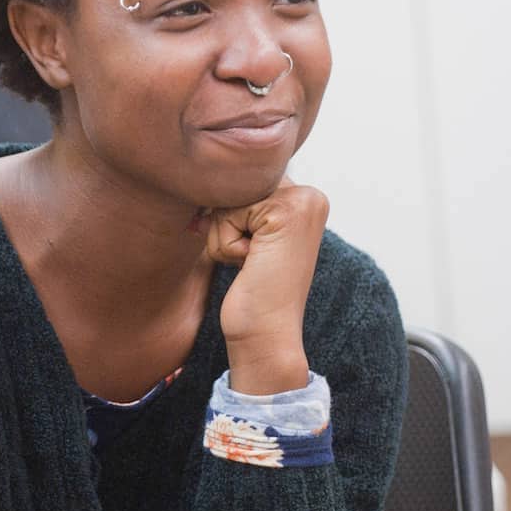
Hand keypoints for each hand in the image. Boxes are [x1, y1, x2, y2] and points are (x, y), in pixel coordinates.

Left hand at [204, 184, 328, 394]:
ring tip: (253, 264)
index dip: (230, 220)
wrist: (267, 335)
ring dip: (224, 237)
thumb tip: (199, 174)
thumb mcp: (247, 234)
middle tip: (253, 261)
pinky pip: (226, 216)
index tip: (253, 254)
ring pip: (226, 200)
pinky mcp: (284, 213)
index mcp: (306, 199)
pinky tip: (251, 266)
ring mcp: (302, 202)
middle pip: (233, 186)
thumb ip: (239, 201)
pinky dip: (226, 246)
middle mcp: (311, 195)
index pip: (241, 184)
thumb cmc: (252, 291)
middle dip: (226, 226)